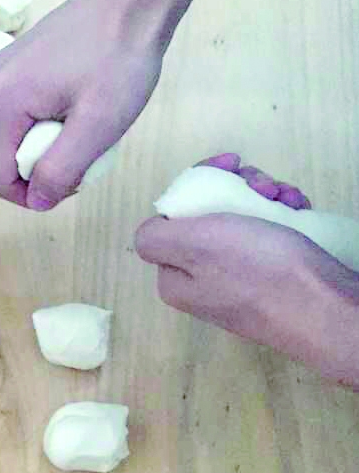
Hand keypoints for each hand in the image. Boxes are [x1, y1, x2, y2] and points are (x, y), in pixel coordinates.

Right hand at [0, 0, 176, 210]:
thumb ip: (60, 171)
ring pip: (14, 139)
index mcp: (1, 104)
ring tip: (85, 126)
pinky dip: (46, 125)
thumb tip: (37, 202)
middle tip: (87, 151)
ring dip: (48, 147)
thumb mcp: (97, 126)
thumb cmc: (120, 60)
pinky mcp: (11, 68)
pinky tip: (76, 108)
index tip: (71, 183)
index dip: (32, 196)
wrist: (131, 1)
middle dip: (42, 168)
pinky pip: (20, 116)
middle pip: (4, 159)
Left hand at [136, 159, 358, 386]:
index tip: (231, 165)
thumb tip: (149, 232)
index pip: (176, 215)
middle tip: (265, 186)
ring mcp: (239, 281)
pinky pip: (269, 236)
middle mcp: (203, 282)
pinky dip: (284, 216)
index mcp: (176, 278)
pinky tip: (298, 211)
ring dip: (266, 198)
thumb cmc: (260, 272)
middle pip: (210, 213)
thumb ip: (156, 239)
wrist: (323, 307)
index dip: (201, 182)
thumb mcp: (194, 246)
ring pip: (243, 220)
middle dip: (240, 188)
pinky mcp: (271, 280)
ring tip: (287, 198)